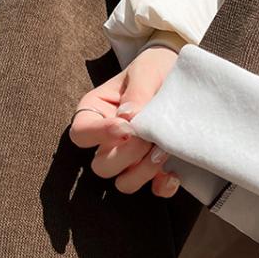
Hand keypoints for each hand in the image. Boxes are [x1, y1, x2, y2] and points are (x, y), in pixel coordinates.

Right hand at [70, 44, 179, 196]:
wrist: (177, 72)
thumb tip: (129, 117)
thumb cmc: (154, 68)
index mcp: (95, 112)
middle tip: (147, 137)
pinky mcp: (153, 166)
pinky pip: (152, 189)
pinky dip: (162, 186)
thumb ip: (137, 92)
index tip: (127, 127)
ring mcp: (130, 156)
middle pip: (100, 166)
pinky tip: (174, 173)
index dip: (100, 136)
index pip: (81, 133)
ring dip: (143, 172)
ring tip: (162, 150)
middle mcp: (107, 139)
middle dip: (125, 156)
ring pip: (123, 182)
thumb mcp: (146, 71)